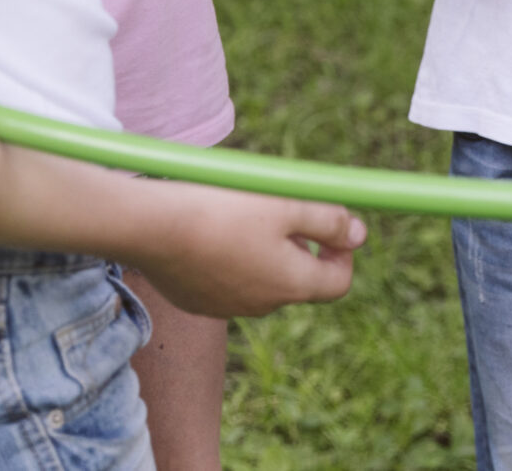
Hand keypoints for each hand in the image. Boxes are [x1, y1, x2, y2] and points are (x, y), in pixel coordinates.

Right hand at [128, 181, 366, 318]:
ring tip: (240, 213)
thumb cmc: (224, 209)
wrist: (152, 227)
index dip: (342, 250)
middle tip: (280, 206)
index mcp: (292, 284)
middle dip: (299, 244)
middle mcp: (264, 305)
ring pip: (262, 278)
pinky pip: (227, 281)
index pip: (338, 281)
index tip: (330, 221)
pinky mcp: (197, 300)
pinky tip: (210, 229)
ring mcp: (228, 307)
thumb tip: (359, 233)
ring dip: (263, 250)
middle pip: (299, 278)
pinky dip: (229, 258)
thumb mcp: (286, 204)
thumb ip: (328, 220)